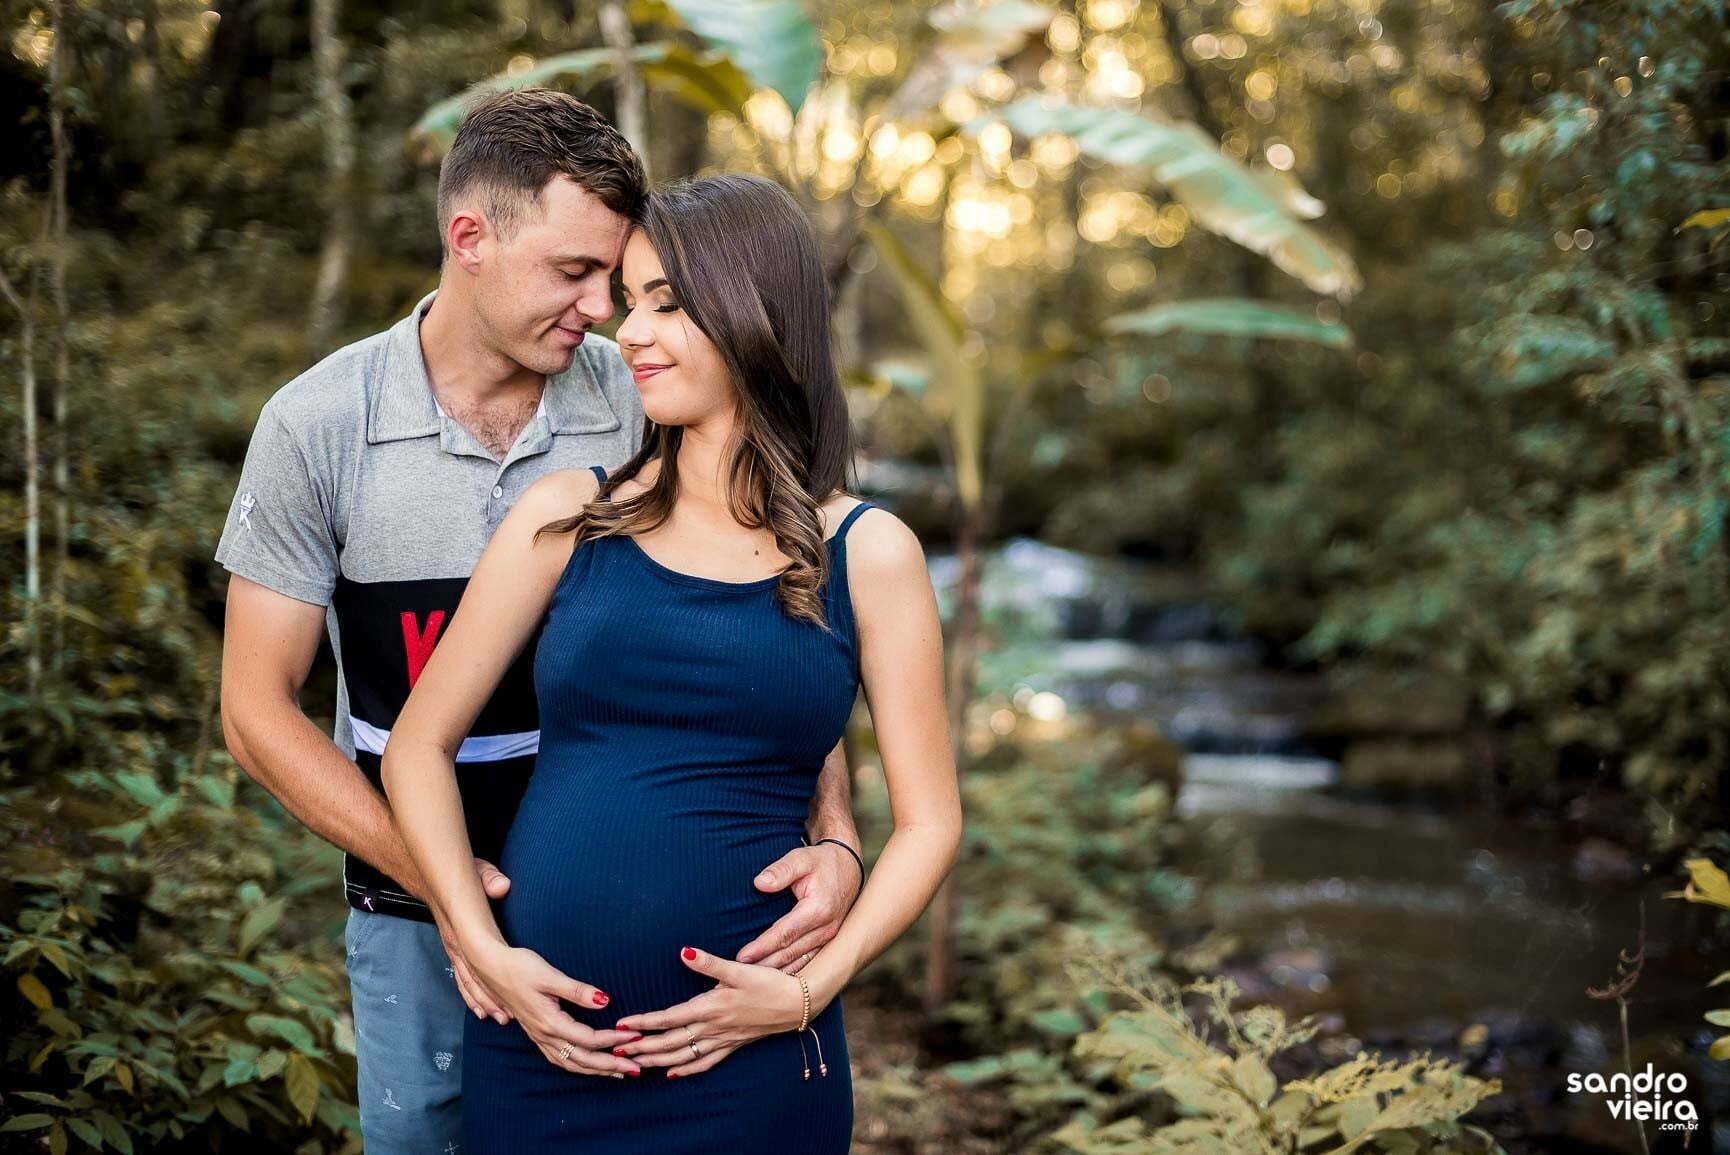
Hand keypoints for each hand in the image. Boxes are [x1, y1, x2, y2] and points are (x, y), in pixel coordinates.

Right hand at [437, 857, 513, 1024]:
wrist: (434, 875)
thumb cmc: (460, 874)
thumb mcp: (476, 870)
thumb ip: (489, 878)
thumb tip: (502, 886)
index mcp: (461, 930)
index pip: (477, 963)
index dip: (491, 982)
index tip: (506, 998)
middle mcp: (455, 944)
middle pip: (472, 979)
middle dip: (489, 999)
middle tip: (506, 1018)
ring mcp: (453, 947)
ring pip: (466, 981)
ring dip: (480, 1000)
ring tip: (496, 1018)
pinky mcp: (454, 947)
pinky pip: (461, 975)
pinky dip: (469, 993)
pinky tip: (477, 1007)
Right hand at [462, 936, 644, 1078]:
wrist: (491, 967)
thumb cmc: (520, 967)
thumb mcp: (550, 976)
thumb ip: (578, 991)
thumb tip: (605, 1001)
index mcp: (550, 1022)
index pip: (589, 1039)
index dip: (614, 1040)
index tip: (635, 1037)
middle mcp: (544, 1035)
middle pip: (582, 1059)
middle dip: (610, 1066)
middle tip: (636, 1070)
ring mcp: (539, 1036)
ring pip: (570, 1063)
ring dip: (595, 1070)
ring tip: (617, 1073)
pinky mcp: (535, 1033)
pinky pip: (559, 1059)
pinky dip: (577, 1065)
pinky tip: (586, 1065)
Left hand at [611, 945, 811, 1078]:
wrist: (797, 1004)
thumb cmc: (769, 983)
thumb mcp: (739, 968)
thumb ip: (708, 963)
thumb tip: (683, 952)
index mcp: (709, 1007)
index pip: (668, 1018)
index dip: (643, 1023)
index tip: (621, 1025)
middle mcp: (712, 1028)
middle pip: (669, 1043)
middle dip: (641, 1048)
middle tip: (616, 1051)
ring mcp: (722, 1040)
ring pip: (683, 1056)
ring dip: (657, 1060)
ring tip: (635, 1065)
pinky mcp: (732, 1045)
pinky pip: (705, 1063)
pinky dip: (687, 1069)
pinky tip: (673, 1073)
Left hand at [734, 841, 860, 970]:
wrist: (849, 866)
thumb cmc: (821, 861)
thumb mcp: (802, 858)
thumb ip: (781, 870)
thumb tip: (759, 883)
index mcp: (819, 909)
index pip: (785, 933)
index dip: (762, 946)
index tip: (742, 957)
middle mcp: (827, 928)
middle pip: (791, 952)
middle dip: (764, 965)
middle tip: (738, 973)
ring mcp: (830, 938)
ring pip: (800, 962)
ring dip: (776, 973)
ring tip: (751, 980)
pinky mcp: (830, 942)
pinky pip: (809, 962)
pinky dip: (791, 971)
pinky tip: (774, 978)